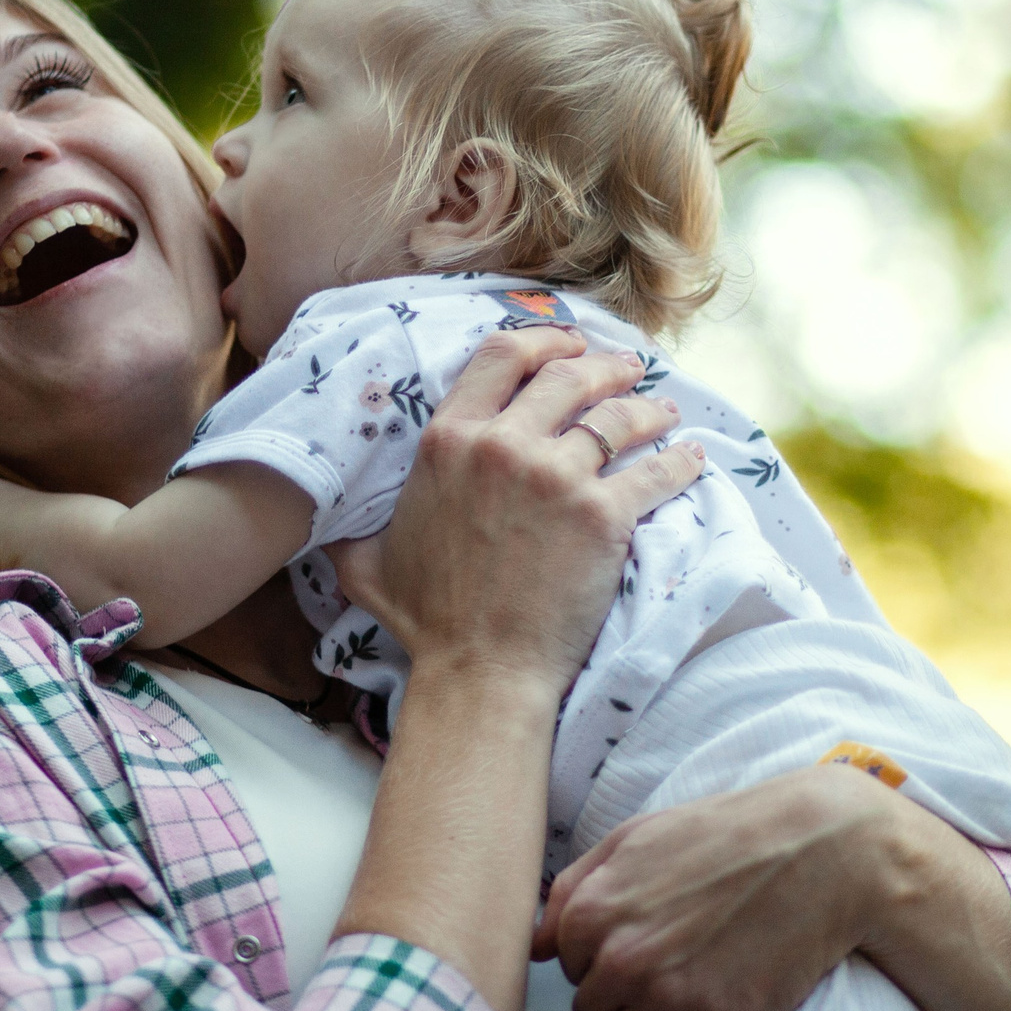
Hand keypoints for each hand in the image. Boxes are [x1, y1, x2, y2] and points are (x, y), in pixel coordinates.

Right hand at [344, 327, 702, 694]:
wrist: (480, 669)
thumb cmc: (426, 620)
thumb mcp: (366, 562)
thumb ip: (351, 529)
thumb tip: (318, 527)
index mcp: (447, 441)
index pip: (501, 355)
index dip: (542, 340)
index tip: (567, 347)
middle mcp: (501, 445)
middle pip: (568, 375)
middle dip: (605, 365)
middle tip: (628, 371)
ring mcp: (556, 477)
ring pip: (617, 417)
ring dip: (648, 409)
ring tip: (663, 414)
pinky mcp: (603, 515)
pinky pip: (655, 473)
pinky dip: (680, 462)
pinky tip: (692, 459)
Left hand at [533, 762, 1003, 1010]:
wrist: (818, 850)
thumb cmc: (724, 836)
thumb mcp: (635, 838)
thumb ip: (574, 886)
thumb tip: (532, 945)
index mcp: (596, 910)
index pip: (562, 964)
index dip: (593, 960)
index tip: (628, 951)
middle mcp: (623, 960)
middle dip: (611, 1006)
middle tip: (653, 987)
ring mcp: (670, 1001)